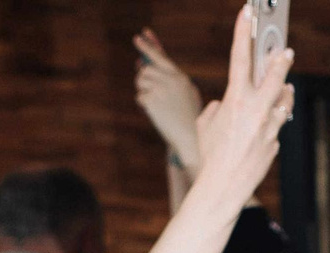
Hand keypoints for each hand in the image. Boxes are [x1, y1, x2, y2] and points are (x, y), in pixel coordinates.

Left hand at [132, 29, 204, 166]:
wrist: (190, 138)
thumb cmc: (188, 118)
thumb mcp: (185, 94)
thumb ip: (168, 78)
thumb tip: (141, 64)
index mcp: (180, 77)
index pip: (160, 57)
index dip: (148, 47)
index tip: (139, 37)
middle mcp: (170, 80)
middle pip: (146, 70)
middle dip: (145, 79)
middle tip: (151, 91)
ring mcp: (160, 89)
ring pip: (141, 81)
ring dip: (144, 91)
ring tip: (158, 105)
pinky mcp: (151, 99)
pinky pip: (140, 97)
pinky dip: (145, 105)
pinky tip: (157, 114)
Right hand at [186, 7, 292, 205]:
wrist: (224, 185)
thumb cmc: (210, 153)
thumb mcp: (206, 124)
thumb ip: (217, 109)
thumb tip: (225, 107)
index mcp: (235, 99)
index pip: (240, 57)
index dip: (243, 32)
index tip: (247, 13)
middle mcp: (256, 110)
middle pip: (275, 76)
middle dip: (281, 61)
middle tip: (286, 50)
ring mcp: (269, 126)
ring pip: (284, 102)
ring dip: (285, 92)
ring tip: (286, 86)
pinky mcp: (274, 142)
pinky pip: (276, 126)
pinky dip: (272, 122)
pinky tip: (269, 123)